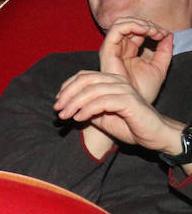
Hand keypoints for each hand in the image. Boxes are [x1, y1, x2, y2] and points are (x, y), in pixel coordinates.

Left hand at [55, 64, 184, 157]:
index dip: (67, 87)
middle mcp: (117, 80)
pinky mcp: (129, 100)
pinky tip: (78, 118)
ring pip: (91, 90)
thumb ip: (87, 108)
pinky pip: (101, 102)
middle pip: (85, 80)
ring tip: (65, 115)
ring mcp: (124, 89)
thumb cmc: (130, 126)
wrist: (156, 137)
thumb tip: (67, 107)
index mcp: (111, 80)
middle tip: (57, 108)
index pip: (83, 76)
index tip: (58, 101)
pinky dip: (86, 109)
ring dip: (74, 103)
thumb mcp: (102, 117)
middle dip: (67, 94)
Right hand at [98, 17, 172, 104]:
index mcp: (128, 51)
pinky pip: (117, 29)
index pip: (138, 31)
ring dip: (140, 23)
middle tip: (161, 32)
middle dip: (147, 24)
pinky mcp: (108, 50)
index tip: (166, 35)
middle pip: (129, 24)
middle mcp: (118, 48)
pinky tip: (147, 32)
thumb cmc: (143, 91)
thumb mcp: (159, 68)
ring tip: (155, 31)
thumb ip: (164, 52)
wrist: (133, 104)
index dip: (152, 29)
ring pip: (122, 23)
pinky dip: (133, 26)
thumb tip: (169, 35)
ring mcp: (112, 48)